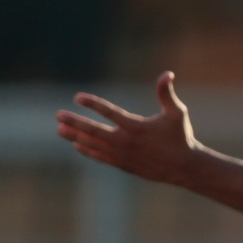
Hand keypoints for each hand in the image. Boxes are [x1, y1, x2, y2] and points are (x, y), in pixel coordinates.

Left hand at [56, 73, 203, 185]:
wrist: (183, 168)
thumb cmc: (180, 137)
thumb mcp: (177, 112)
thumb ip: (166, 93)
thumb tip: (168, 74)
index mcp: (136, 127)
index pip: (109, 113)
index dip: (93, 104)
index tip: (77, 97)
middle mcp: (126, 142)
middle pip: (94, 131)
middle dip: (75, 122)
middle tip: (58, 115)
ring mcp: (122, 155)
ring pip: (94, 145)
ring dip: (75, 136)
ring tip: (59, 129)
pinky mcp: (123, 165)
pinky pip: (101, 157)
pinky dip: (88, 151)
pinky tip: (76, 145)